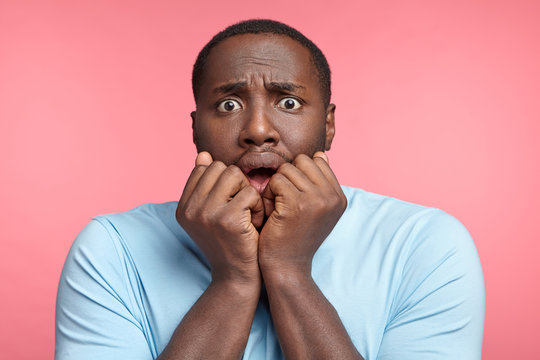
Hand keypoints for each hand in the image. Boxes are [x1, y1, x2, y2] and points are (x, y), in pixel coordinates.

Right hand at [176, 152, 264, 284]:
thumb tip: (204, 155)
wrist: (237, 277)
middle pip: (220, 168)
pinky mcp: (227, 219)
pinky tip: (255, 223)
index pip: (204, 168)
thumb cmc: (230, 243)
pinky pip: (249, 192)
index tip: (229, 205)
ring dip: (247, 192)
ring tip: (247, 214)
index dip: (224, 182)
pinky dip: (258, 206)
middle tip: (241, 209)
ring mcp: (206, 214)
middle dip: (236, 184)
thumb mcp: (212, 214)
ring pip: (234, 175)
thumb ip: (206, 185)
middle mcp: (190, 209)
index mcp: (183, 207)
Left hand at [259, 152, 346, 276]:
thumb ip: (319, 183)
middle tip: (284, 201)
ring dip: (277, 186)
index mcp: (339, 197)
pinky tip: (272, 212)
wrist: (287, 267)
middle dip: (288, 176)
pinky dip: (268, 194)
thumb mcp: (316, 209)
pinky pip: (276, 181)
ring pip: (288, 169)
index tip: (297, 198)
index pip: (318, 161)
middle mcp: (332, 197)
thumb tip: (321, 155)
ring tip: (278, 208)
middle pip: (303, 161)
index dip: (300, 175)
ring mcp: (317, 200)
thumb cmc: (295, 236)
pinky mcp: (297, 204)